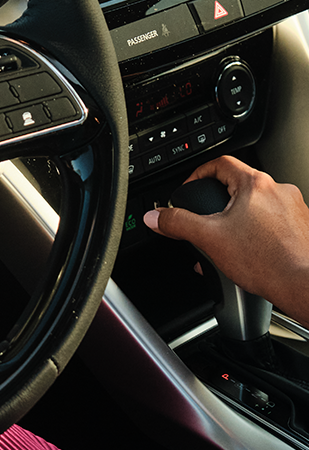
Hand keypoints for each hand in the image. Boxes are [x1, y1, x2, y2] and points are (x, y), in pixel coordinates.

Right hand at [144, 156, 308, 324]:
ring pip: (255, 207)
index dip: (199, 174)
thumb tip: (156, 217)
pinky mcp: (302, 228)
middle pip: (238, 187)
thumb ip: (178, 223)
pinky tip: (246, 254)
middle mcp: (279, 191)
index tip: (190, 188)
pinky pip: (272, 223)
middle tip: (205, 221)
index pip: (221, 163)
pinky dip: (255, 234)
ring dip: (236, 222)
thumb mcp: (209, 238)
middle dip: (217, 205)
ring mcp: (294, 209)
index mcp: (256, 184)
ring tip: (225, 243)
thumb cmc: (267, 261)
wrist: (303, 286)